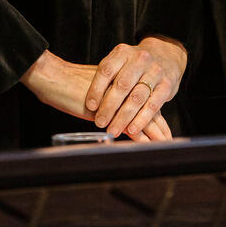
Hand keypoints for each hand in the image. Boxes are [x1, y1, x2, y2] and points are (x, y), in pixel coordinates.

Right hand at [21, 49, 171, 141]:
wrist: (54, 78)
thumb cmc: (70, 86)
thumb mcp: (97, 92)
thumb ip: (111, 99)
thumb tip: (121, 114)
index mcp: (123, 80)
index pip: (144, 99)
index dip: (155, 116)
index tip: (166, 131)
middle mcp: (123, 85)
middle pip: (147, 107)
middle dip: (159, 127)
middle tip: (171, 142)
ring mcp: (117, 96)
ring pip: (140, 116)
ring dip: (153, 134)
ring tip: (165, 147)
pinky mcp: (108, 108)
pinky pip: (127, 123)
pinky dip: (138, 136)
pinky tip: (146, 146)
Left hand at [85, 35, 186, 138]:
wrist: (165, 56)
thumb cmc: (134, 66)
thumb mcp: (120, 62)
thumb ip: (108, 78)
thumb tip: (89, 104)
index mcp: (123, 52)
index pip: (107, 70)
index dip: (96, 89)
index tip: (89, 106)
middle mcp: (140, 59)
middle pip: (122, 85)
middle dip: (109, 106)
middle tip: (100, 122)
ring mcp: (155, 71)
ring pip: (137, 97)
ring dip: (123, 117)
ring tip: (113, 130)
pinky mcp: (167, 84)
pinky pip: (153, 104)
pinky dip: (141, 119)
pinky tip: (132, 130)